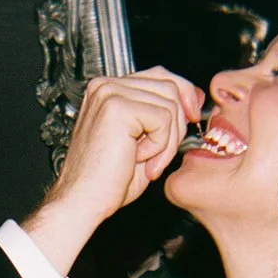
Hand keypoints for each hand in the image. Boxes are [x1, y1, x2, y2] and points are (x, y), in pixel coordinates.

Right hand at [22, 67, 199, 272]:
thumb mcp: (144, 140)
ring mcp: (110, 93)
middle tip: (159, 156)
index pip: (160, 75)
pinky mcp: (117, 108)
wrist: (83, 201)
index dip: (182, 95)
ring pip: (170, 105)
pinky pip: (163, 119)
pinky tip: (139, 159)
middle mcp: (106, 86)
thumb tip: (193, 96)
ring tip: (147, 161)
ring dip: (167, 141)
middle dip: (177, 125)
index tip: (192, 117)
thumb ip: (164, 114)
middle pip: (170, 86)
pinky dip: (160, 146)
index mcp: (109, 90)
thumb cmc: (108, 180)